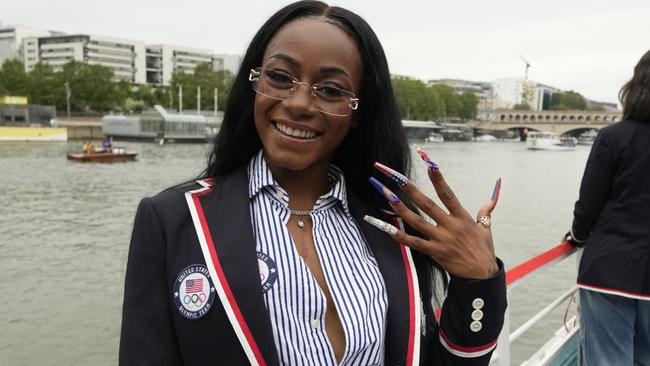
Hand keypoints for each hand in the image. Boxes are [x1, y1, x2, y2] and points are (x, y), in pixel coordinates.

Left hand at [366, 151, 500, 279]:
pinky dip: (400, 235)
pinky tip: (387, 228)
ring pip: (417, 221)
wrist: (481, 276)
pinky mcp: (435, 252)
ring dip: (400, 208)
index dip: (439, 180)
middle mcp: (450, 226)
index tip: (430, 165)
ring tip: (387, 195)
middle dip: (410, 189)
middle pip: (427, 204)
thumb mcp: (486, 229)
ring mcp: (441, 239)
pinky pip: (414, 243)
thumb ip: (485, 213)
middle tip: (396, 176)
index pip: (448, 195)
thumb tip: (490, 200)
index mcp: (462, 217)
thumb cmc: (483, 251)